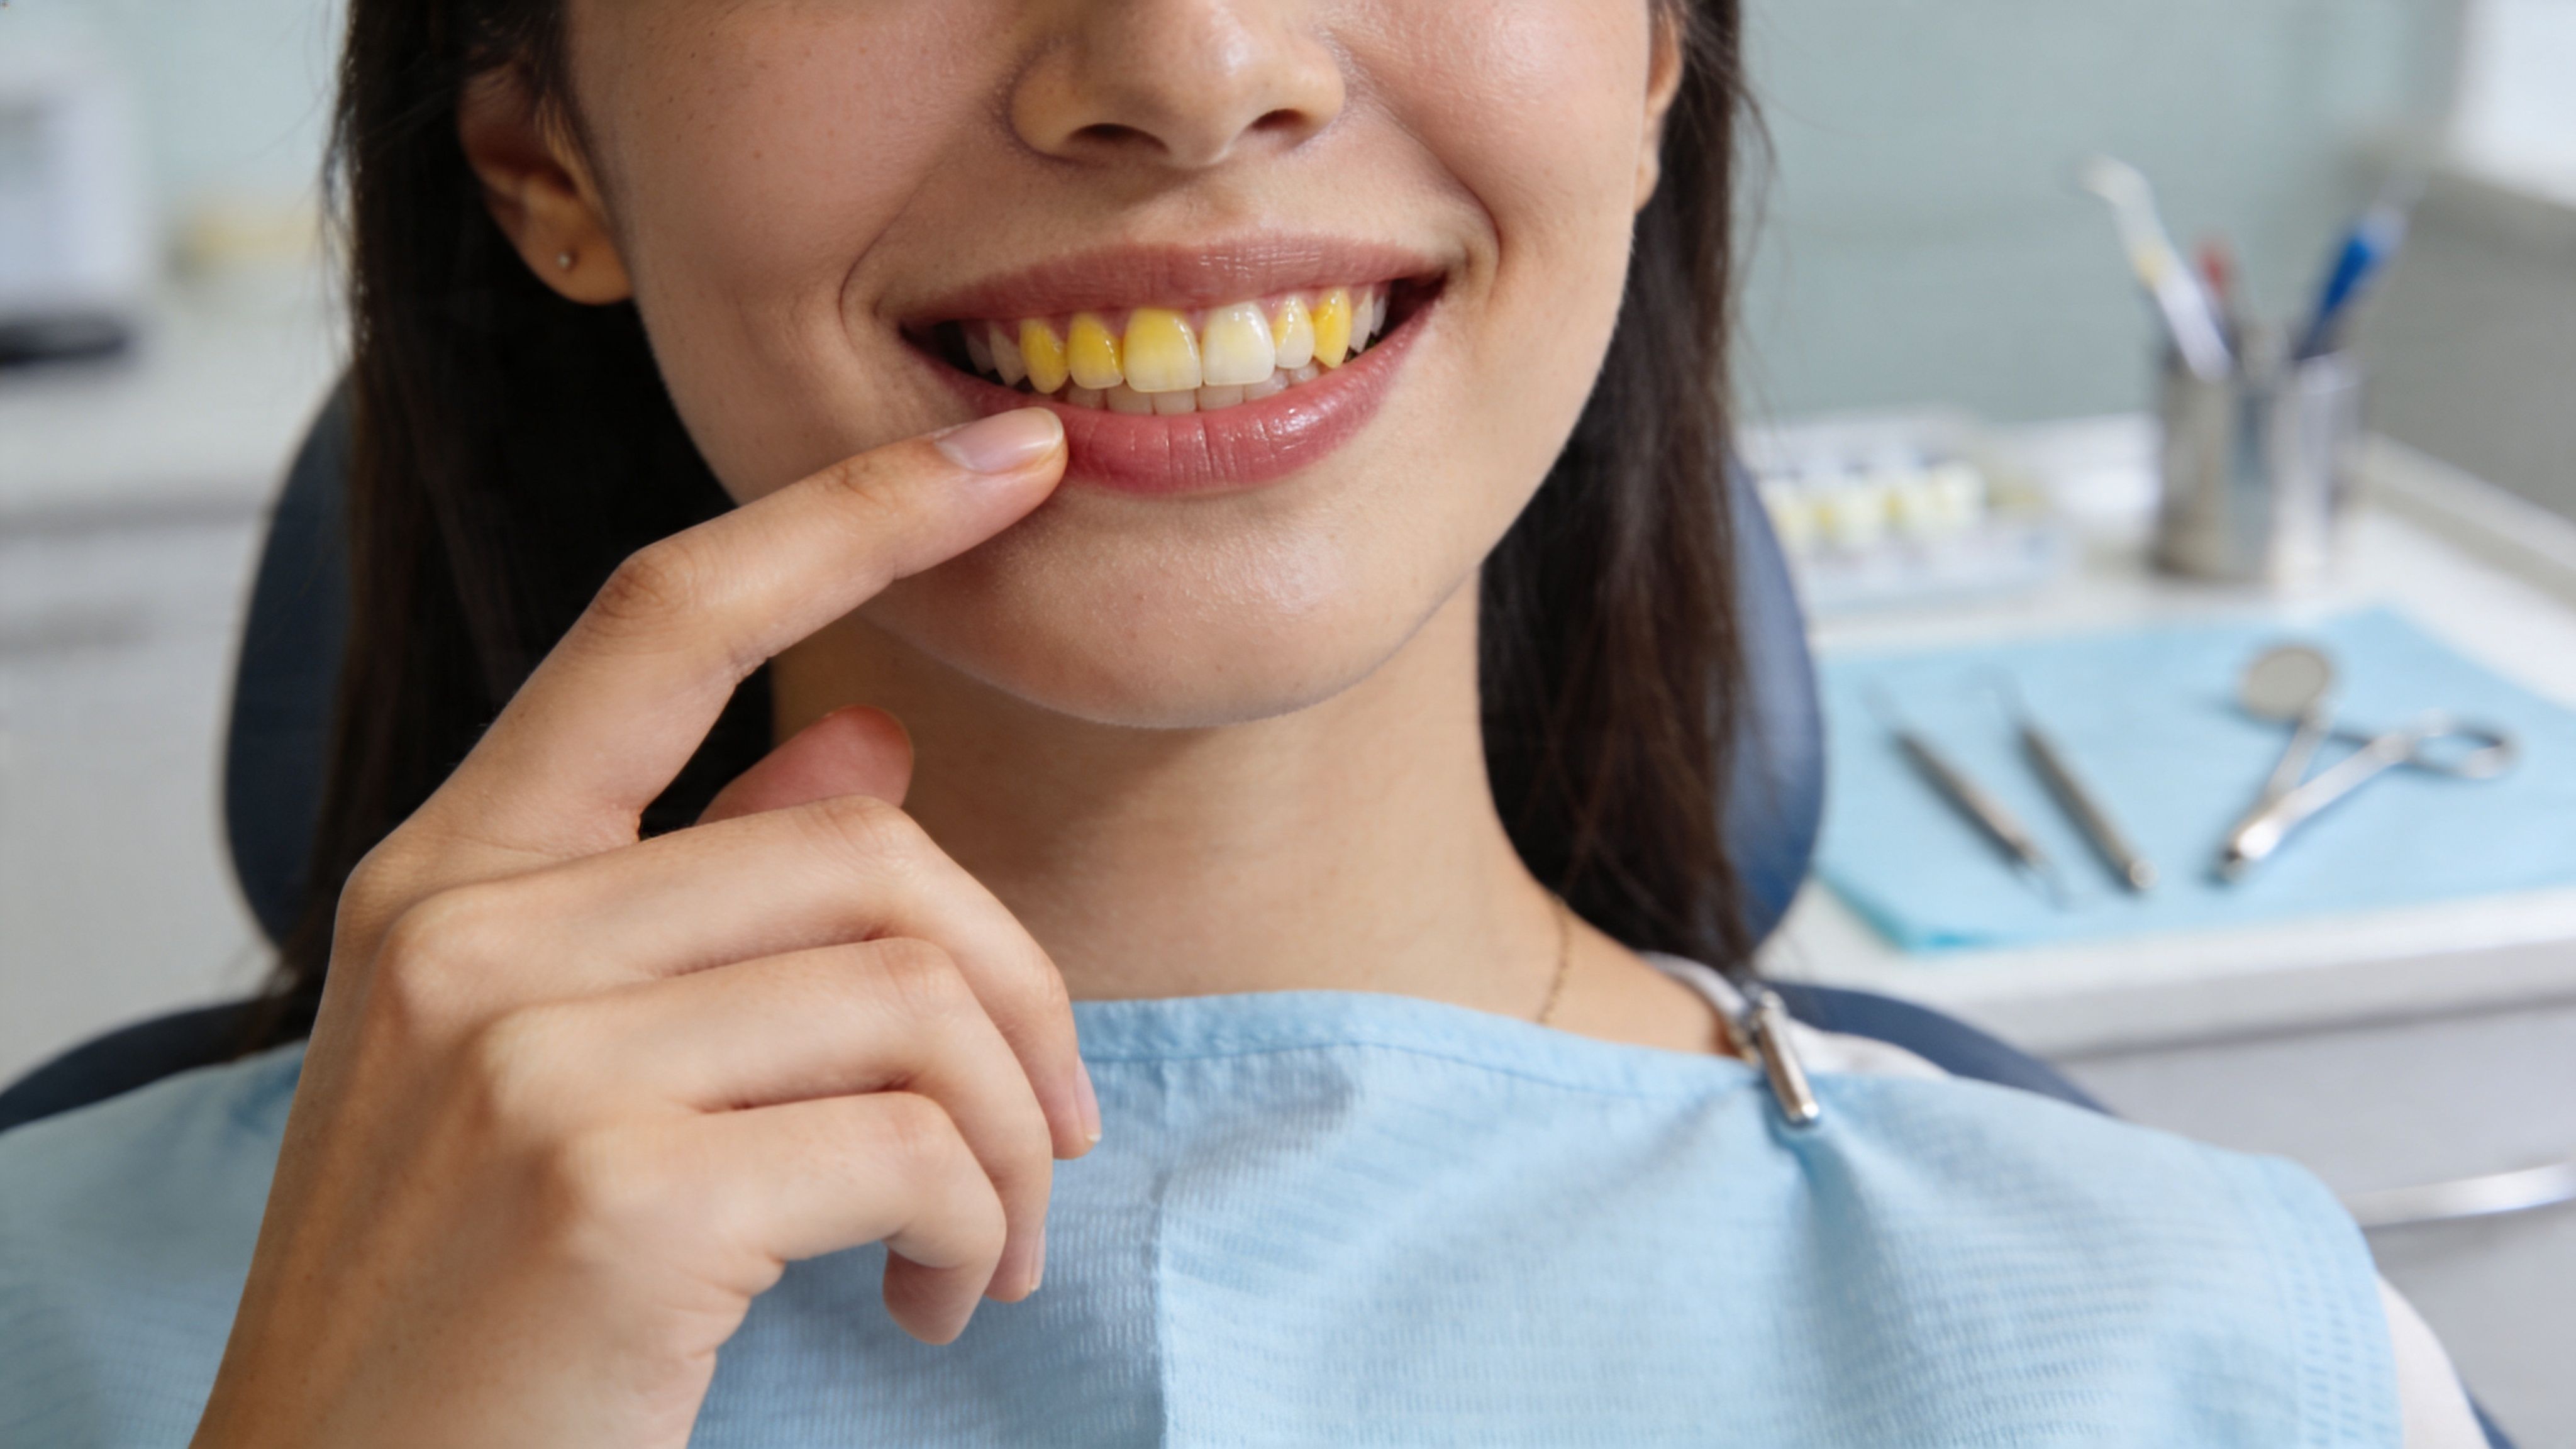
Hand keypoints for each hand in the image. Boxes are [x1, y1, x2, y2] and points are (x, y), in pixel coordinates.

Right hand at [192, 411, 1092, 1448]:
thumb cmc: (469, 1304)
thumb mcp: (550, 1070)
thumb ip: (707, 892)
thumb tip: (870, 740)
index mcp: (450, 877)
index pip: (664, 618)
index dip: (852, 515)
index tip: (1010, 456)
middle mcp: (472, 934)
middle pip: (867, 844)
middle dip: (1018, 993)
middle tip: (1052, 1133)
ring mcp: (530, 1057)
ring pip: (918, 991)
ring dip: (1012, 1138)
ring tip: (989, 1243)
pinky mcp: (616, 1193)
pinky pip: (914, 1141)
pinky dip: (977, 1226)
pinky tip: (939, 1303)